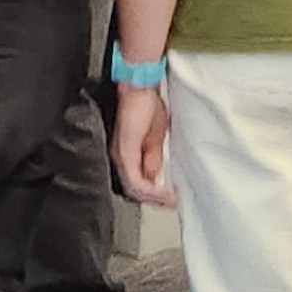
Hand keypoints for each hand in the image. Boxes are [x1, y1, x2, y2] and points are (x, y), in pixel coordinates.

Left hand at [112, 82, 175, 206]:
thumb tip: (155, 179)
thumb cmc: (147, 107)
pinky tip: (165, 192)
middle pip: (133, 191)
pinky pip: (135, 181)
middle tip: (172, 203)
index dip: (153, 195)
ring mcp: (120, 156)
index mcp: (127, 154)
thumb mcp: (155, 139)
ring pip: (134, 189)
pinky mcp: (125, 152)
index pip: (136, 184)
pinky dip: (152, 190)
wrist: (140, 88)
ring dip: (155, 198)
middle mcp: (120, 157)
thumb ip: (152, 159)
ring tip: (171, 199)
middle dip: (155, 200)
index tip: (170, 198)